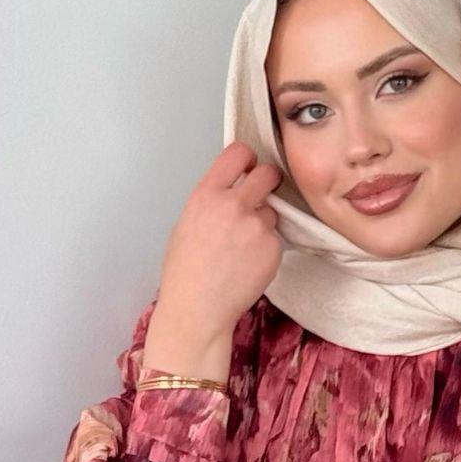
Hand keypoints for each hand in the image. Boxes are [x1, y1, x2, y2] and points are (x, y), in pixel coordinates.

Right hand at [144, 141, 283, 366]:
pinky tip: (247, 265)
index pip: (238, 153)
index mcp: (207, 194)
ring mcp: (256, 226)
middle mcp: (234, 204)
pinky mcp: (273, 248)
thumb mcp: (187, 223)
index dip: (248, 158)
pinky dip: (265, 250)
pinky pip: (275, 240)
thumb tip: (234, 190)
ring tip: (241, 249)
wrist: (198, 308)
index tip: (250, 167)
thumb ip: (213, 200)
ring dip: (263, 224)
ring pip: (272, 212)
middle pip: (268, 174)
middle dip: (268, 182)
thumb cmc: (186, 271)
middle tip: (262, 196)